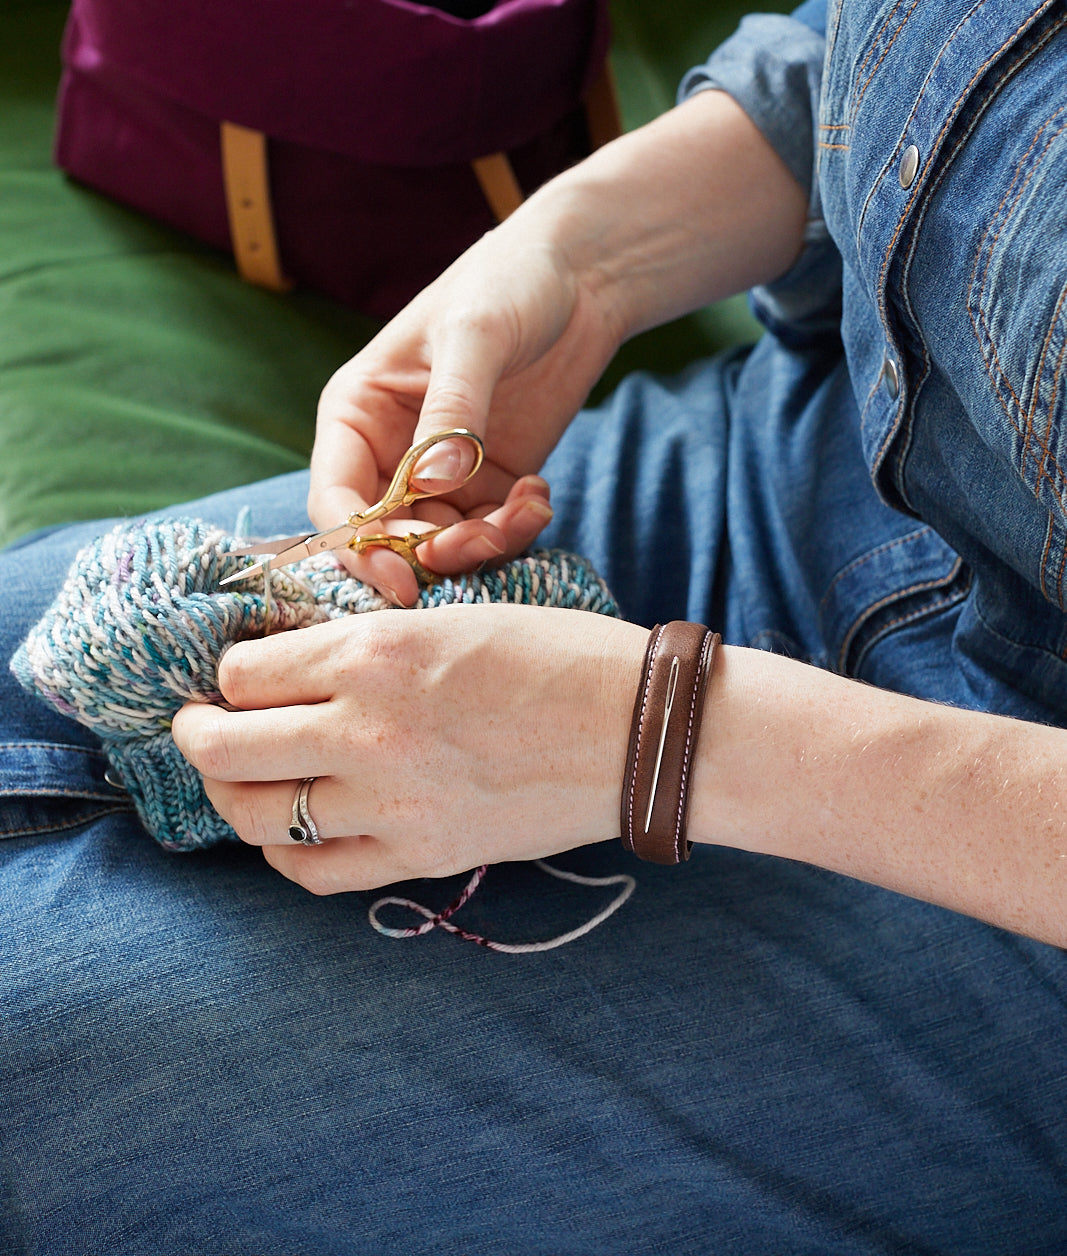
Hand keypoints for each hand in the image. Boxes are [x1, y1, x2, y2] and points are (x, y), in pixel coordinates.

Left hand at [171, 604, 648, 892]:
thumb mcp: (450, 617)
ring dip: (231, 794)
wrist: (640, 730)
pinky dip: (285, 851)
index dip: (228, 670)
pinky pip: (312, 871)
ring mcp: (389, 804)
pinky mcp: (419, 855)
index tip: (236, 672)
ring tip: (239, 778)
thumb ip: (365, 644)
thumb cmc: (557, 654)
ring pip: (254, 817)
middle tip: (201, 724)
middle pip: (223, 747)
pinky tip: (294, 829)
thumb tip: (290, 663)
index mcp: (376, 651)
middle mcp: (366, 729)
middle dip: (197, 732)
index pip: (244, 671)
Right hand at [309, 196, 623, 605]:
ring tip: (527, 508)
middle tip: (484, 543)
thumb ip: (454, 410)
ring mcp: (440, 471)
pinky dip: (515, 529)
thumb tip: (431, 483)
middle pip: (385, 537)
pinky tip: (539, 493)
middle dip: (432, 554)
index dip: (359, 548)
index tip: (403, 579)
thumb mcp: (475, 336)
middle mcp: (388, 451)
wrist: (580, 276)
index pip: (335, 499)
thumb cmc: (507, 284)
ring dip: (483, 545)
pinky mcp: (490, 480)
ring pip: (442, 544)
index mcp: (356, 412)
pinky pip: (490, 531)